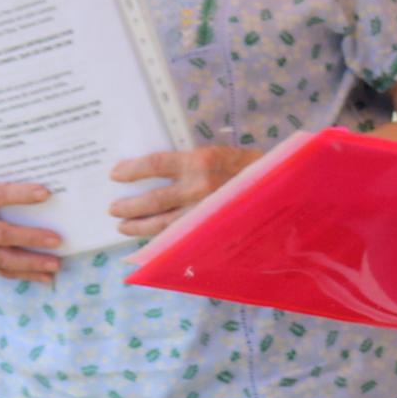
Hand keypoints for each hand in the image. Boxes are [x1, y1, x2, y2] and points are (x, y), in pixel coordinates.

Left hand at [108, 142, 263, 242]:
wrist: (284, 191)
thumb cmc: (251, 168)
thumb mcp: (221, 155)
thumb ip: (192, 164)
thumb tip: (157, 172)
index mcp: (200, 161)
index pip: (155, 165)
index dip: (132, 170)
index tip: (116, 174)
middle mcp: (199, 188)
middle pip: (153, 200)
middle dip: (129, 206)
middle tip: (113, 209)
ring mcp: (205, 213)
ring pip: (163, 224)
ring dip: (139, 226)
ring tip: (122, 226)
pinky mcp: (212, 231)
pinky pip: (180, 239)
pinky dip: (161, 242)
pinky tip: (149, 242)